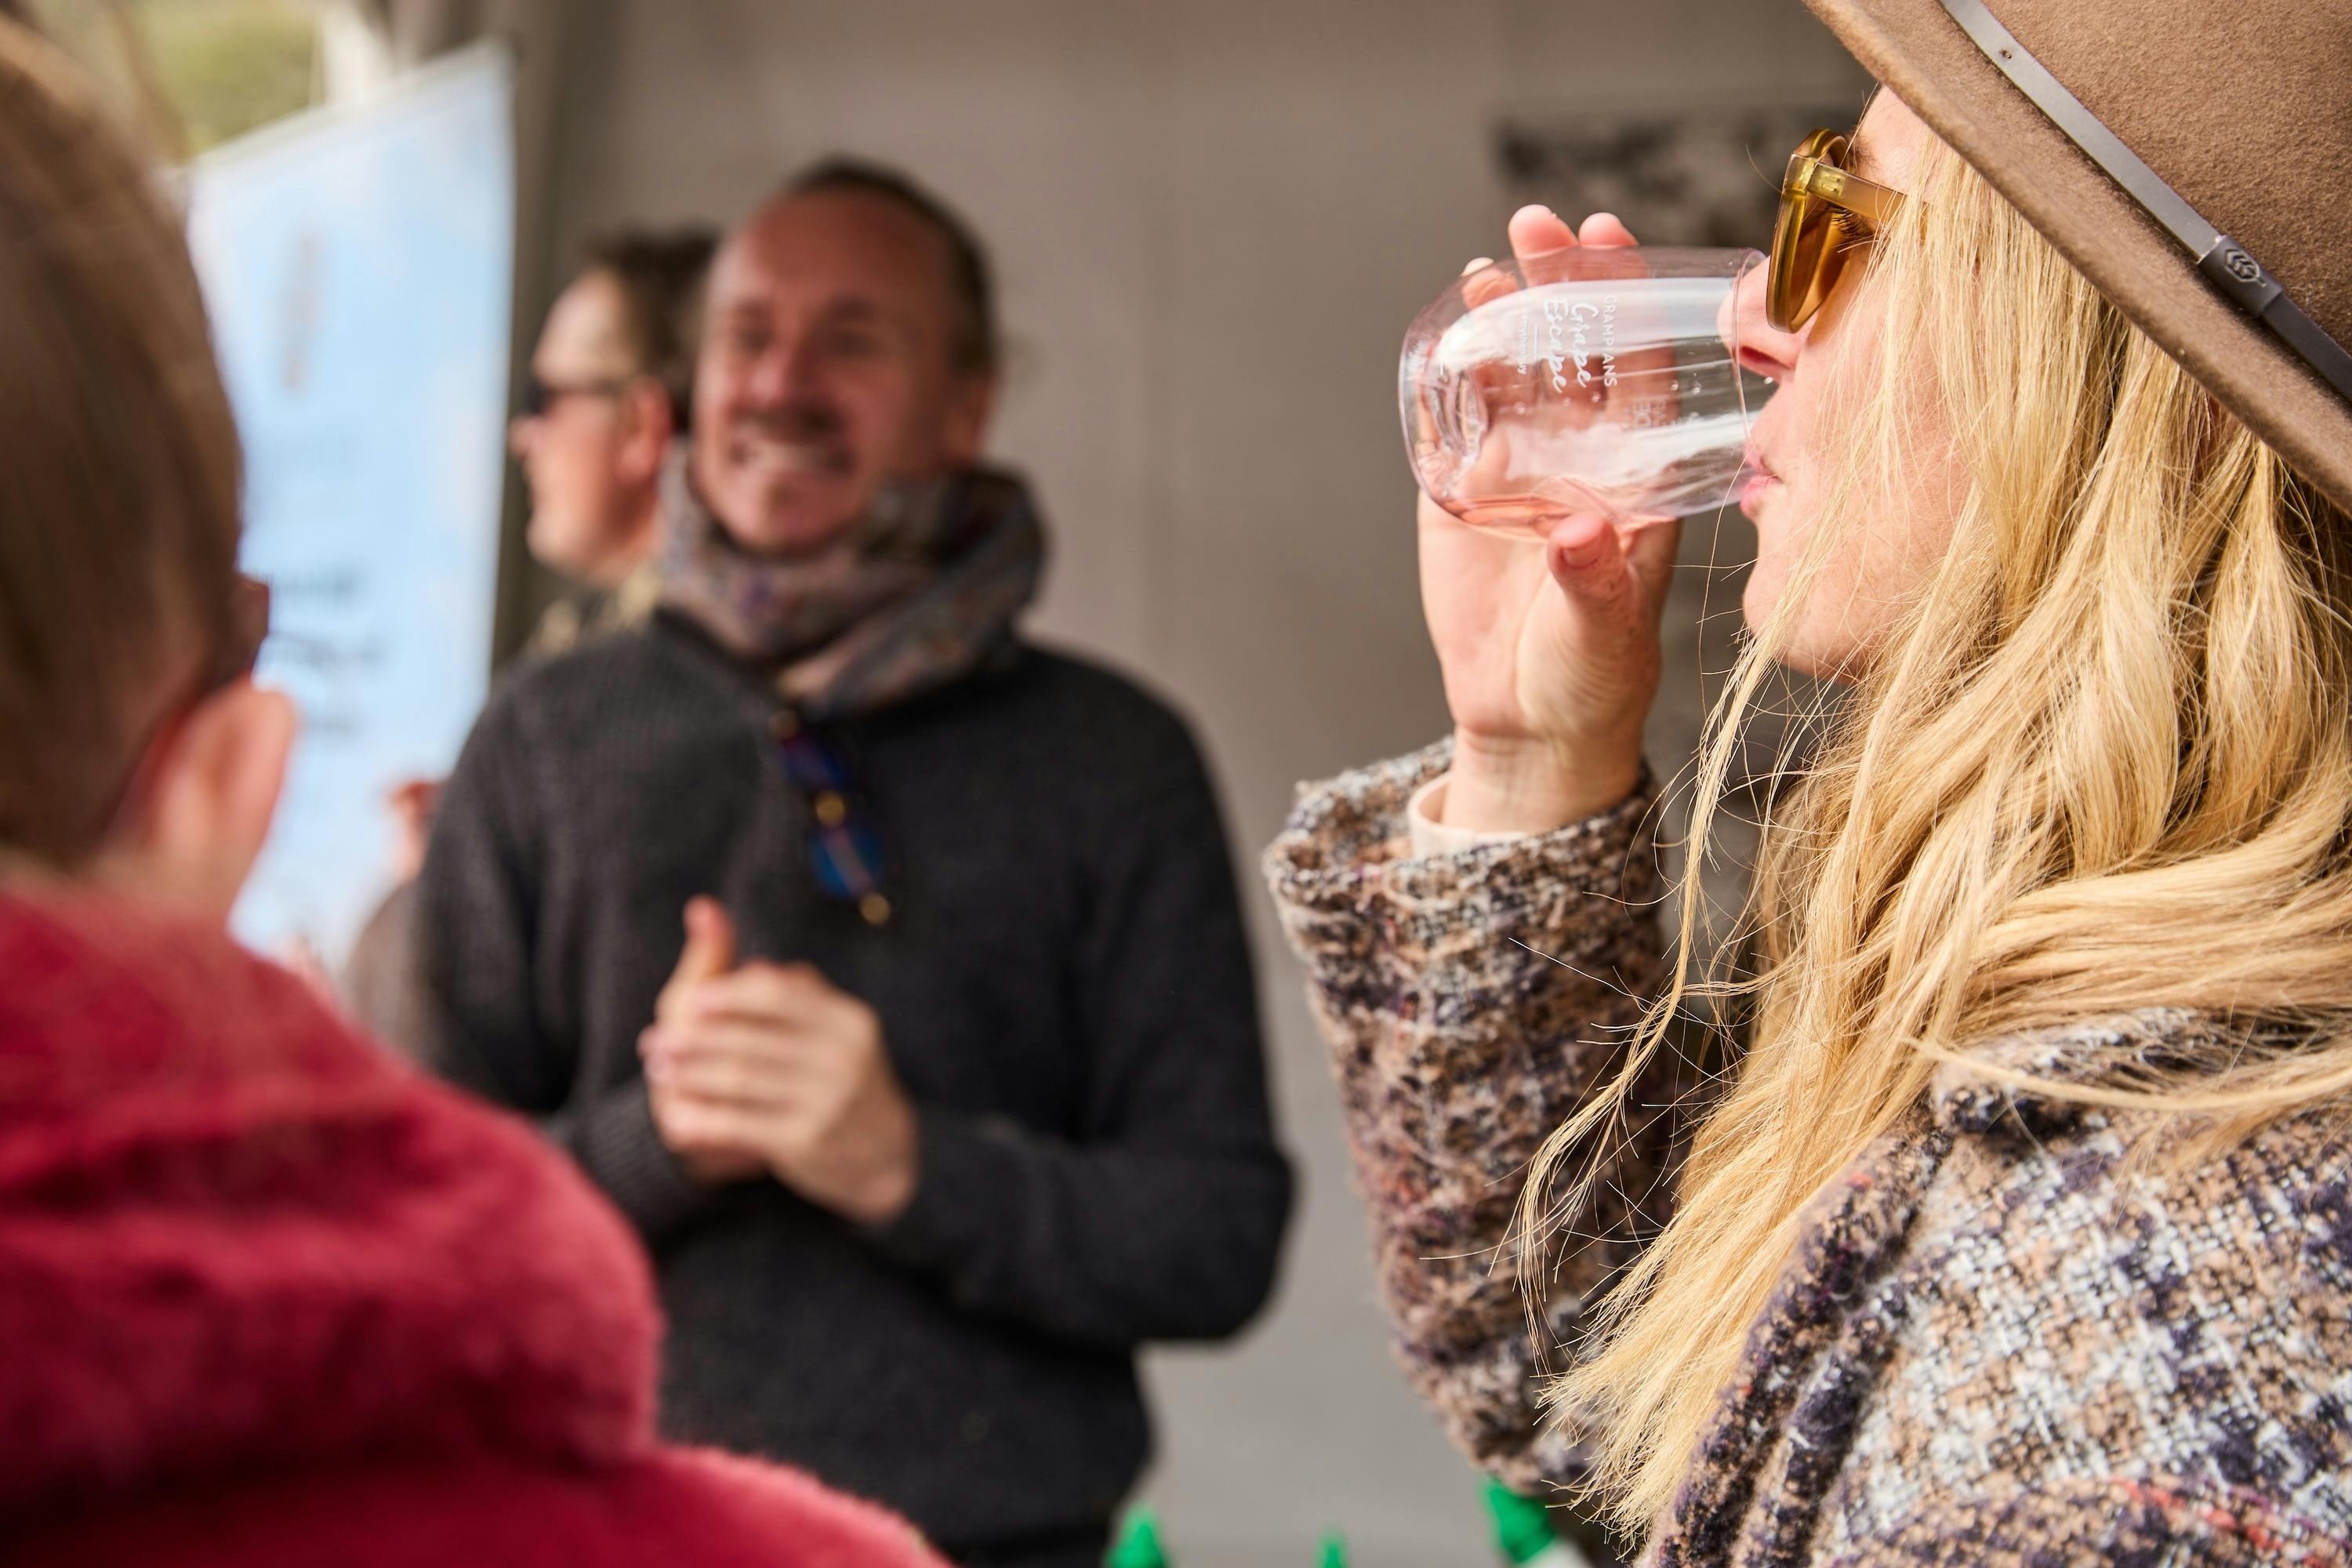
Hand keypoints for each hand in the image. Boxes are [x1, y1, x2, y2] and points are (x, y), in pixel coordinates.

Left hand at [641, 901, 918, 1223]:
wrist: (884, 1153)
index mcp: (848, 1019)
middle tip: (655, 1042)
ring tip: (659, 1072)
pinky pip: (741, 1125)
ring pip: (740, 1081)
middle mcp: (843, 1057)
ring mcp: (828, 1101)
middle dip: (695, 1040)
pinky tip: (677, 1120)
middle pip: (750, 1039)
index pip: (777, 994)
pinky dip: (704, 1121)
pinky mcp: (808, 1141)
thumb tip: (724, 927)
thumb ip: (788, 985)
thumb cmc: (843, 1077)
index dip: (728, 996)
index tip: (691, 1002)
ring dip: (690, 1076)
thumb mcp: (835, 1027)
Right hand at [1419, 207, 1678, 831]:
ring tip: (1484, 270)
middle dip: (1558, 283)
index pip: (1639, 369)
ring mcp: (1519, 472)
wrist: (1529, 721)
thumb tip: (1579, 529)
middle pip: (1573, 351)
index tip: (1610, 237)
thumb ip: (1594, 579)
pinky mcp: (1461, 497)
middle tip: (1538, 223)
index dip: (1625, 301)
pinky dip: (1448, 381)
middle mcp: (1581, 459)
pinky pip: (1452, 426)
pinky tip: (1445, 336)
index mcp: (1635, 476)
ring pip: (1511, 377)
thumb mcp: (1605, 633)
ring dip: (1500, 320)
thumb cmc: (1593, 674)